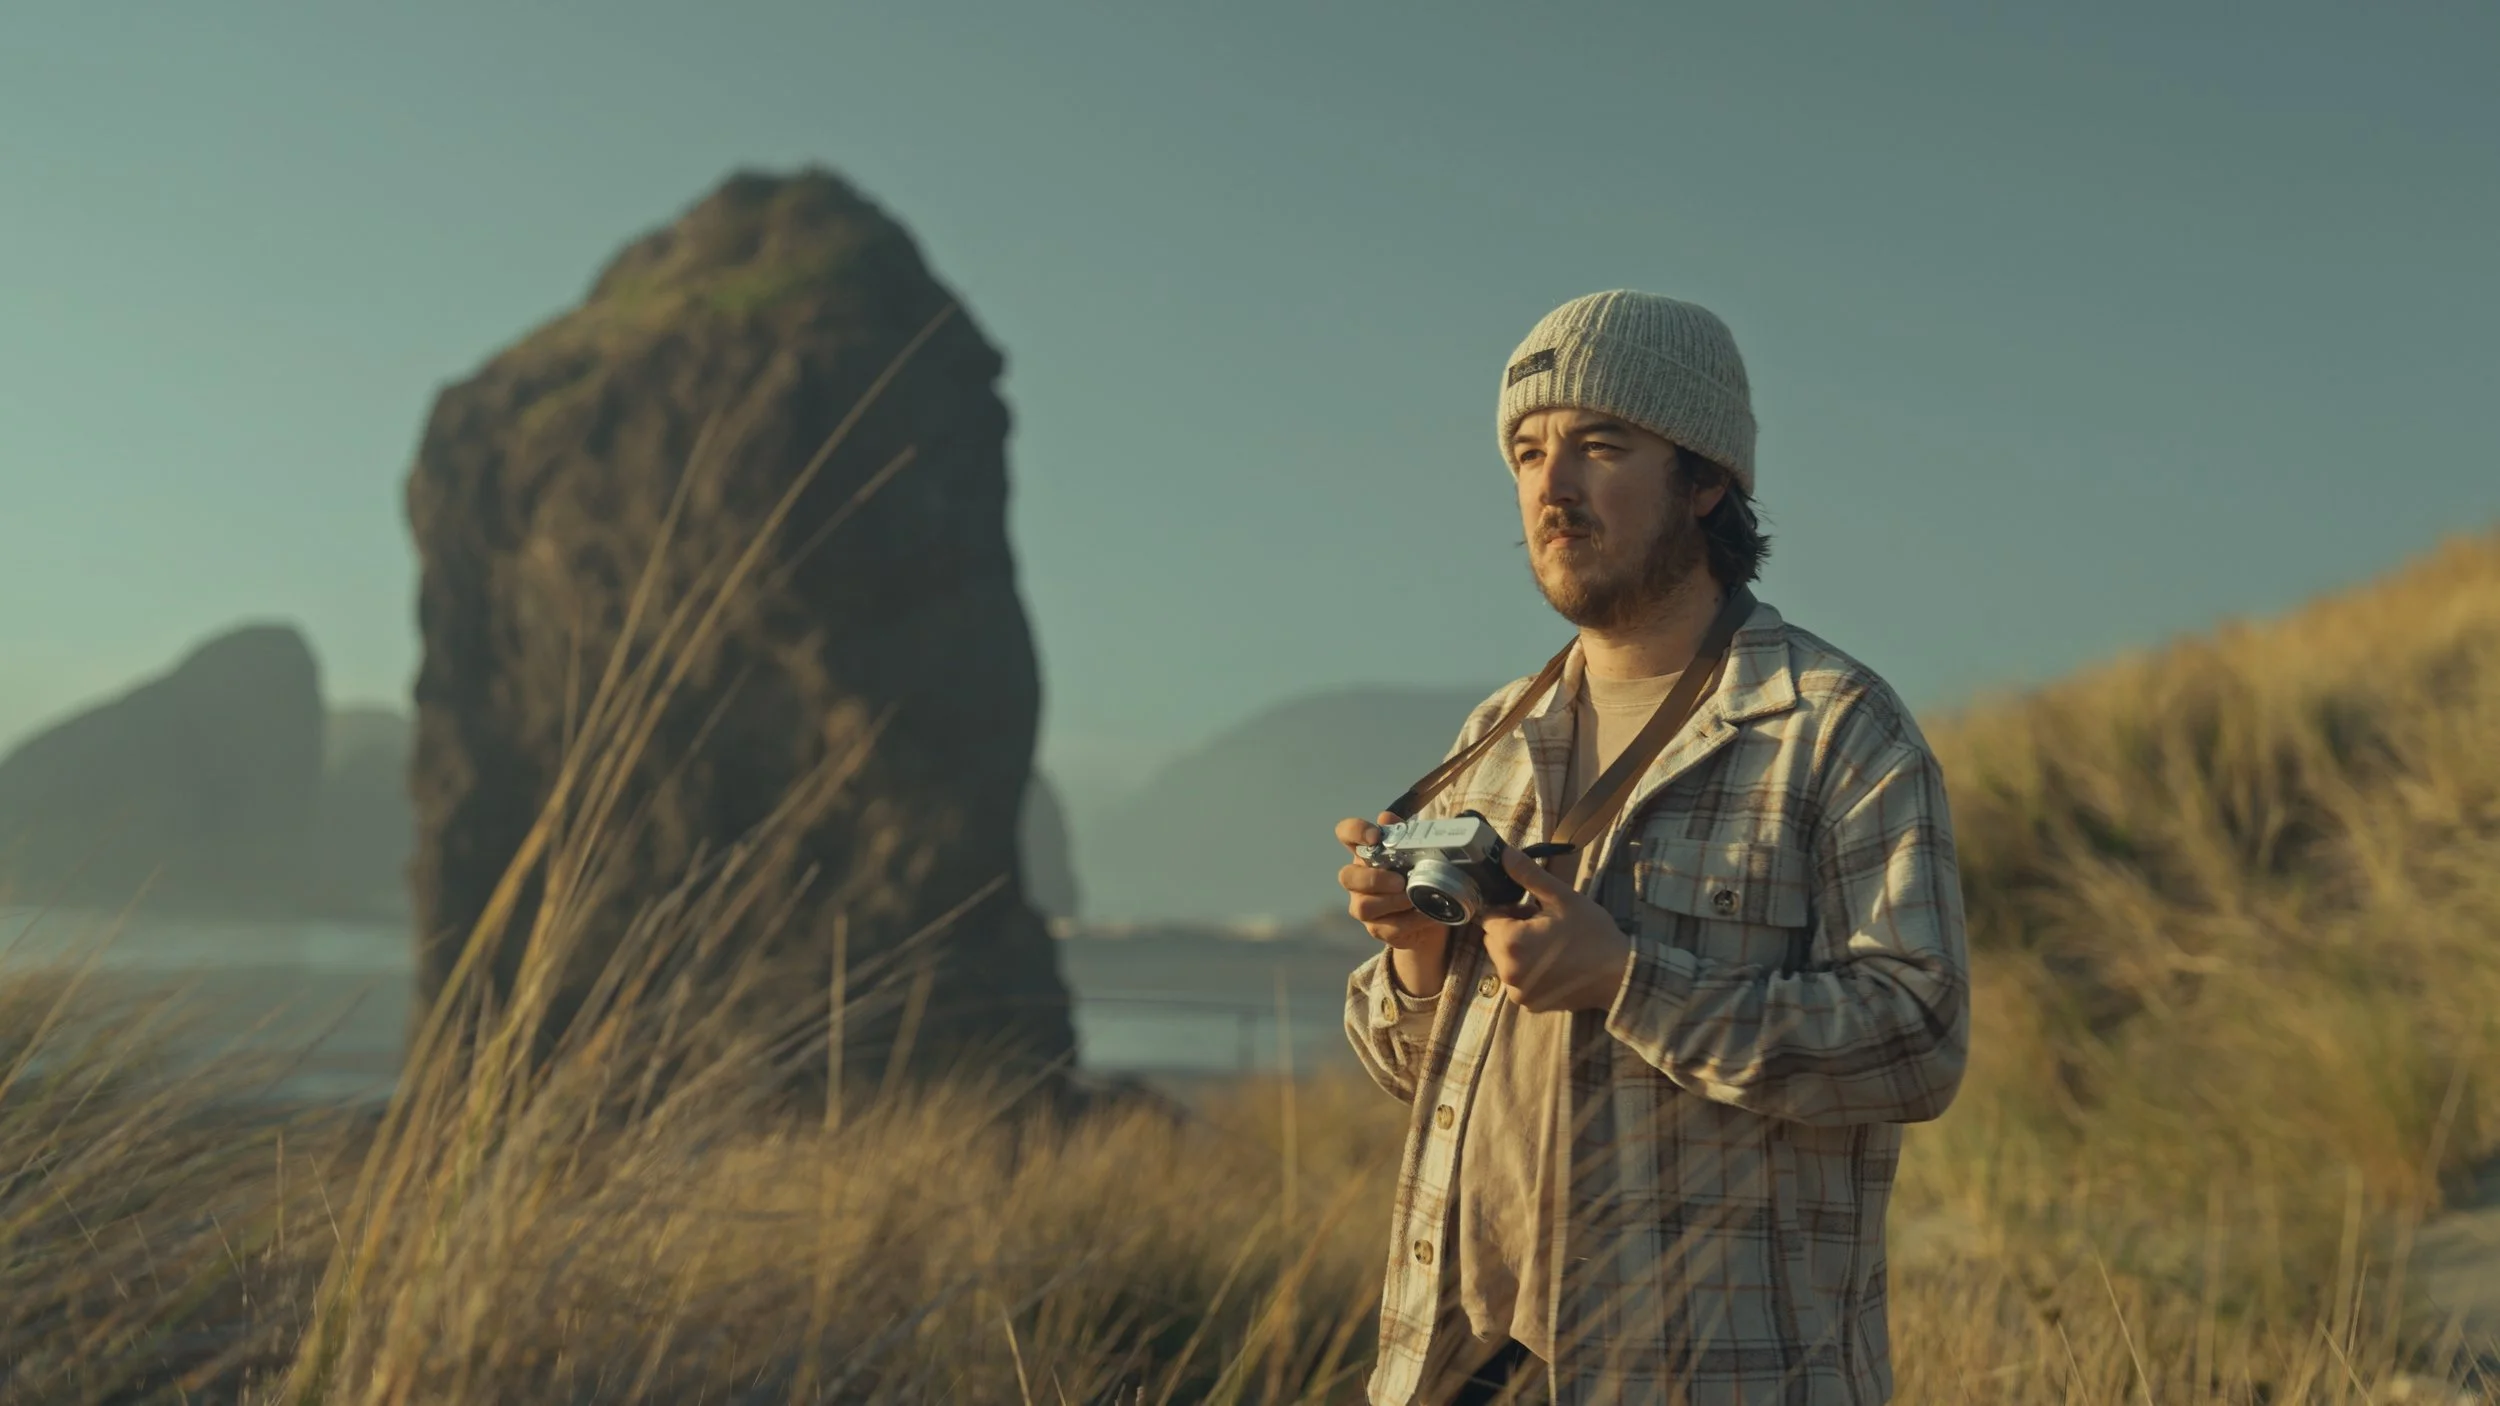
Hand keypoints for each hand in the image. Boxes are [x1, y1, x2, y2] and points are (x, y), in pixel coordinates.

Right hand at [1337, 812, 1454, 998]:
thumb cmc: (1419, 873)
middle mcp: (1358, 879)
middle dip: (1373, 879)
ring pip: (1363, 907)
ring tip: (1414, 898)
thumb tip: (1386, 817)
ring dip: (1392, 902)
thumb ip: (1403, 833)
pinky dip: (1411, 921)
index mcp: (1366, 852)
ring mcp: (1364, 906)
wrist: (1431, 912)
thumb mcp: (1417, 850)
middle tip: (1399, 881)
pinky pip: (1388, 928)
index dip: (1354, 831)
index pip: (1345, 833)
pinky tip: (1427, 914)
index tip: (1375, 837)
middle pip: (1346, 876)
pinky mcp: (1378, 929)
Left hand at [1481, 844, 1632, 1012]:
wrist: (1620, 975)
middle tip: (1544, 924)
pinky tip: (1554, 965)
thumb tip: (1504, 853)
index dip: (1510, 909)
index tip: (1533, 909)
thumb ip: (1529, 875)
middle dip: (1512, 929)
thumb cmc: (1592, 933)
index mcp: (1511, 943)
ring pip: (1505, 960)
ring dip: (1519, 950)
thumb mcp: (1562, 898)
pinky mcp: (1529, 1004)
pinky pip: (1517, 980)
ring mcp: (1518, 992)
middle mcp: (1507, 972)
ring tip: (1551, 945)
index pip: (1490, 917)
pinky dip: (1528, 971)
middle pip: (1493, 940)